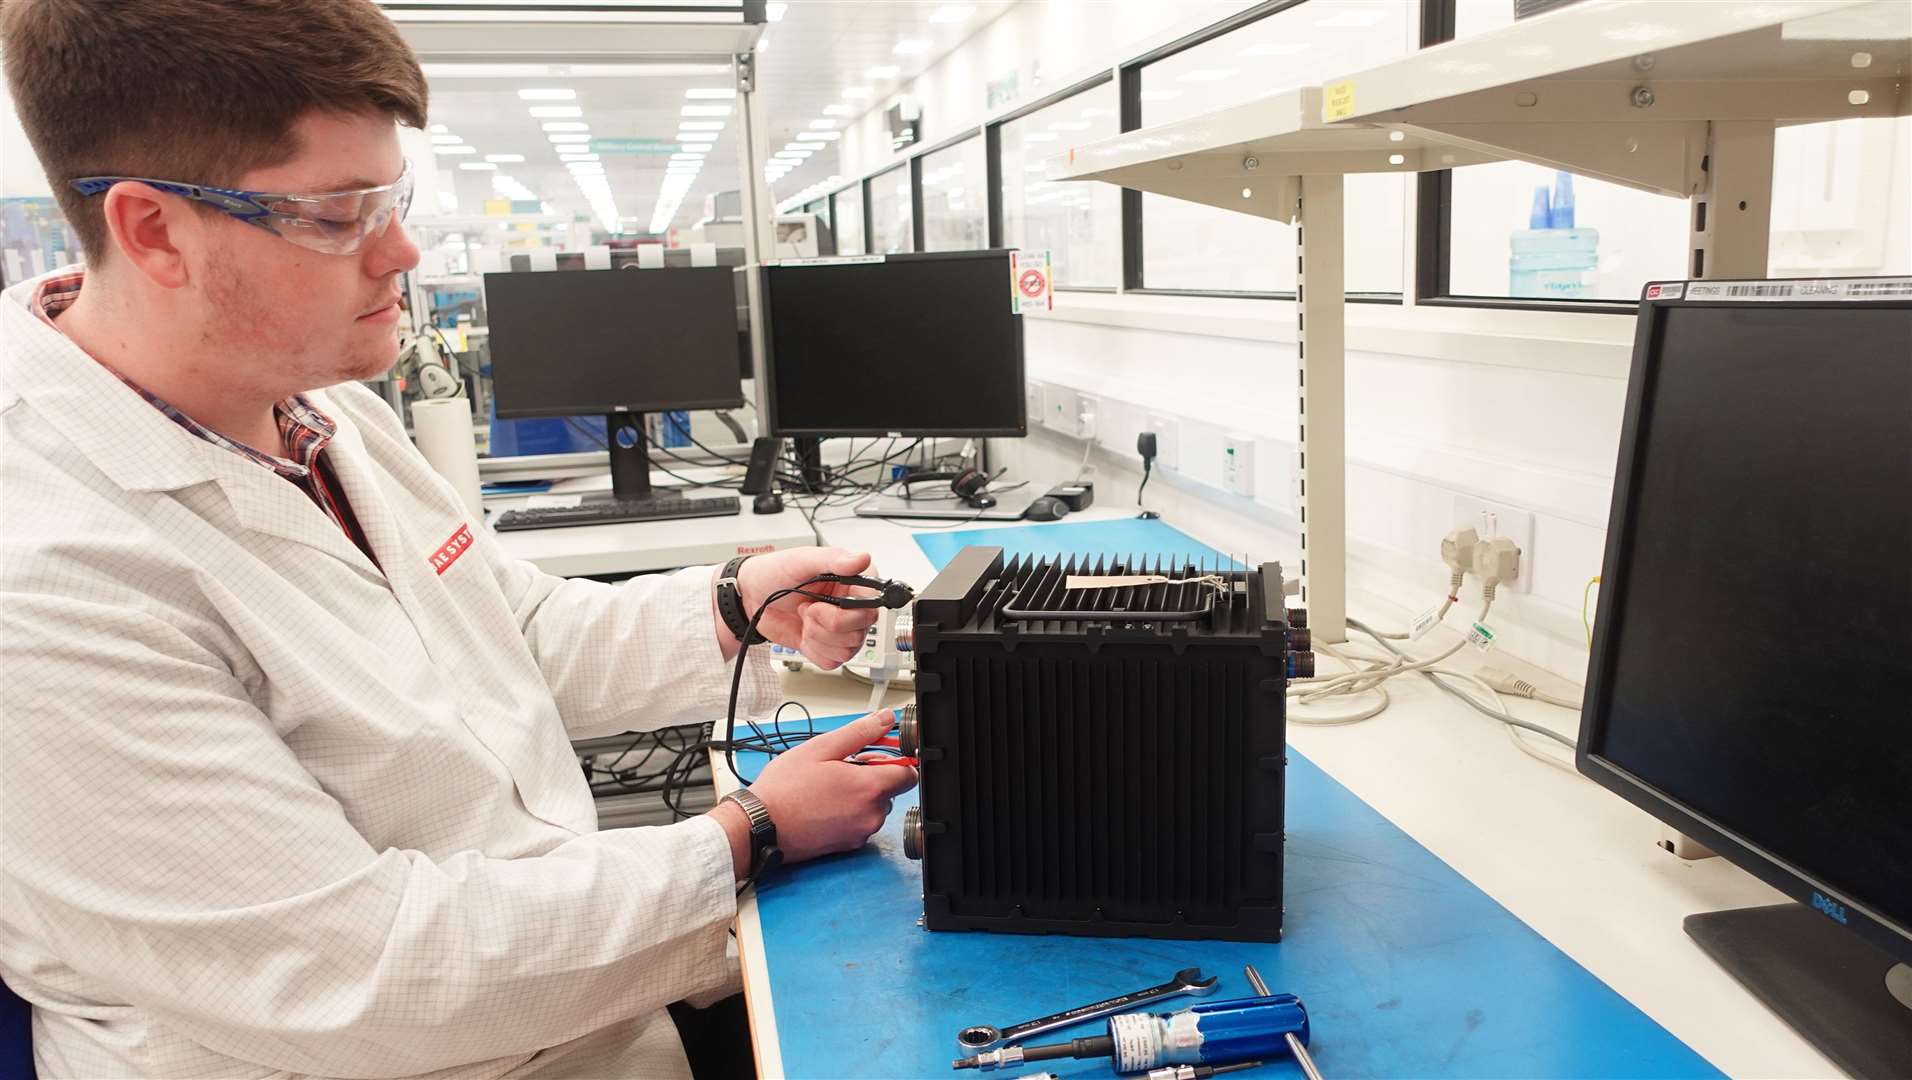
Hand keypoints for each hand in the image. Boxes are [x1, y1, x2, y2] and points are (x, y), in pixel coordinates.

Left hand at [728, 547, 881, 668]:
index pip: (871, 606)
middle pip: (860, 632)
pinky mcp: (829, 647)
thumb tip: (862, 558)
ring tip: (805, 618)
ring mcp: (843, 630)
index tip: (819, 605)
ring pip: (848, 650)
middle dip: (826, 625)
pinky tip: (805, 634)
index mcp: (854, 583)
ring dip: (818, 637)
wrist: (752, 597)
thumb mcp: (802, 560)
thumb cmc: (775, 573)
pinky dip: (814, 651)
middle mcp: (853, 607)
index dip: (847, 613)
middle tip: (807, 608)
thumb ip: (834, 560)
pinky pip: (833, 662)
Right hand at [747, 710, 918, 863]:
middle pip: (889, 790)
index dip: (896, 761)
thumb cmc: (785, 788)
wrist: (761, 826)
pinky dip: (849, 813)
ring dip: (859, 795)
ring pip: (874, 807)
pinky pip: (860, 823)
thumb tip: (885, 719)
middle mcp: (871, 815)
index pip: (909, 774)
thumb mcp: (821, 748)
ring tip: (828, 787)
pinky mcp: (848, 846)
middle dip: (871, 777)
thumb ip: (860, 732)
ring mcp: (860, 833)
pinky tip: (825, 804)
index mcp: (870, 788)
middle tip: (841, 769)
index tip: (878, 756)